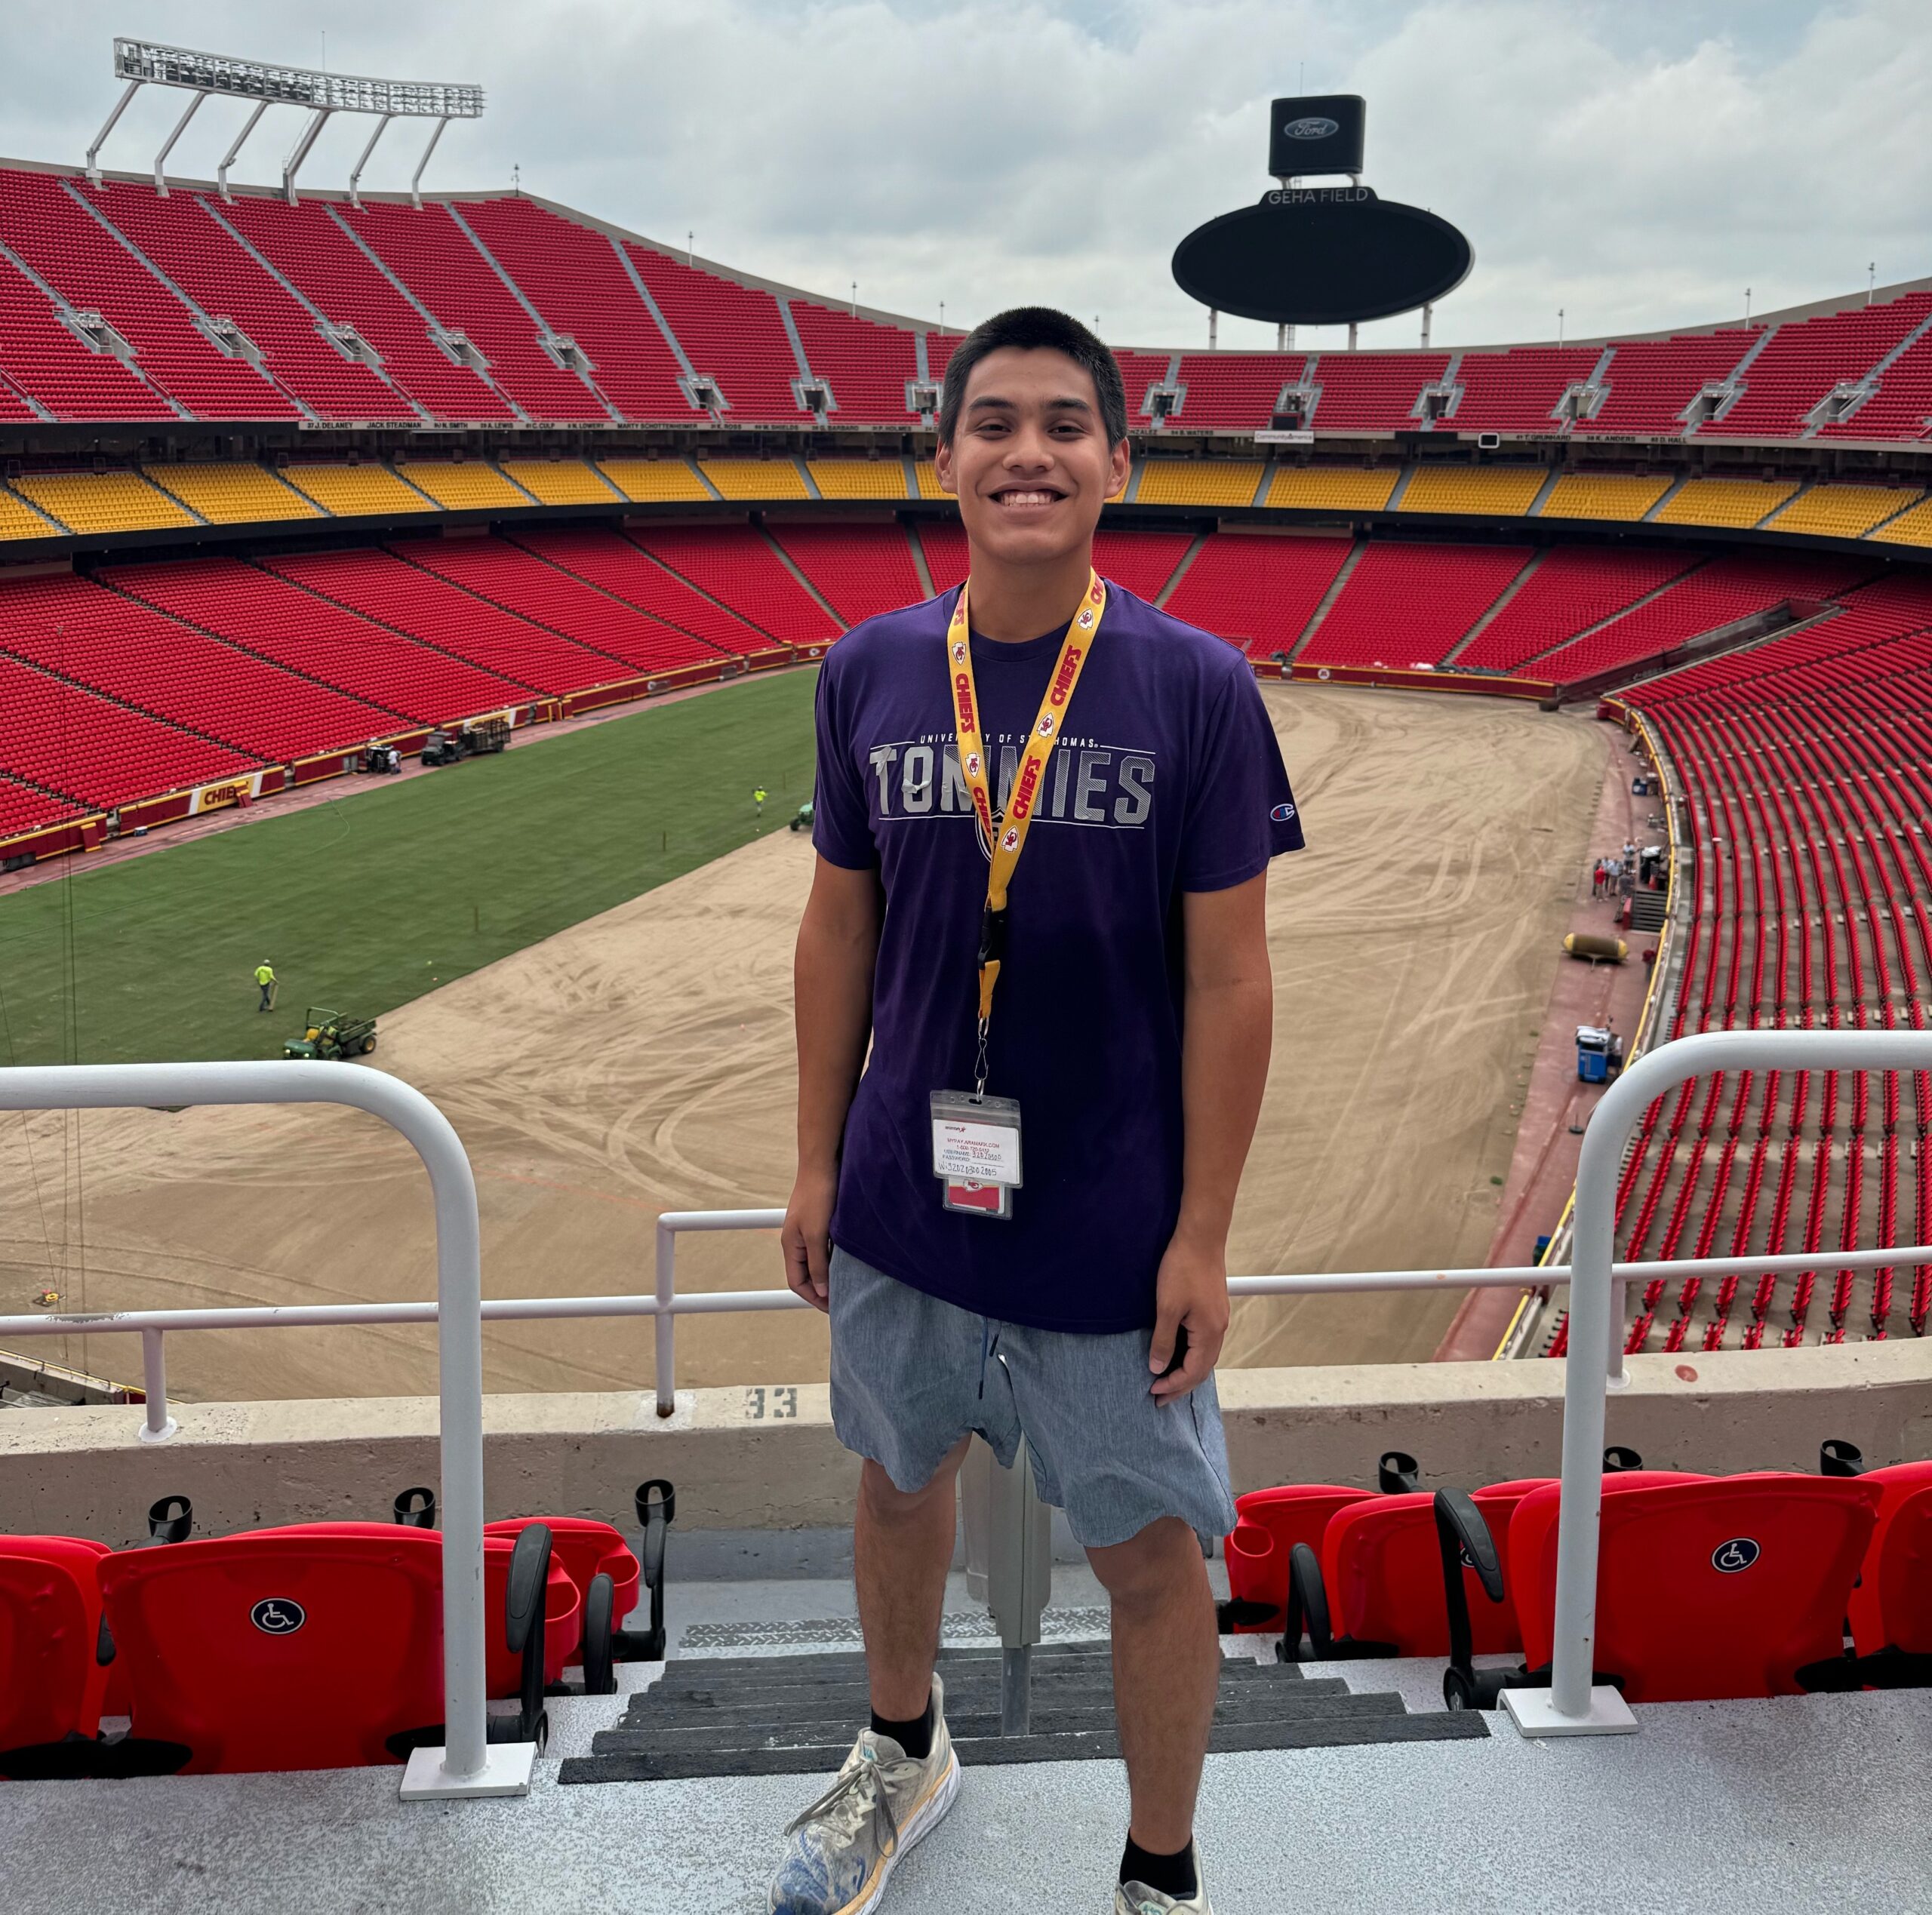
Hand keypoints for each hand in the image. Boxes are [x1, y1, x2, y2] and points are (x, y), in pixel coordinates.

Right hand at [781, 1164, 838, 1312]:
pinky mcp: (820, 1221)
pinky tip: (849, 1261)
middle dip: (821, 1289)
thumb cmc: (818, 1195)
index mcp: (791, 1245)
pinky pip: (825, 1248)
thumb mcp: (817, 1234)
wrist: (823, 1163)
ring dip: (829, 1274)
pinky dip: (834, 1258)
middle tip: (842, 1299)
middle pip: (806, 1274)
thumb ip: (818, 1264)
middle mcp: (797, 1240)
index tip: (833, 1307)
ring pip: (817, 1261)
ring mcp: (808, 1231)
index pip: (797, 1282)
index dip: (814, 1297)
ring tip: (847, 1284)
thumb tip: (822, 1291)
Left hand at [1148, 1227, 1229, 1403]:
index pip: (1193, 1372)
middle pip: (1202, 1369)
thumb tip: (1158, 1368)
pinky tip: (1179, 1354)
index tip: (1152, 1391)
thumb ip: (1163, 1340)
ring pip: (1205, 1356)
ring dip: (1187, 1371)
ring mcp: (1218, 1318)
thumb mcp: (1167, 1307)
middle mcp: (1219, 1329)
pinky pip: (1205, 1343)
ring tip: (1168, 1381)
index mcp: (1209, 1332)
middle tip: (1160, 1398)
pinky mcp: (1214, 1309)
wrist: (1200, 1237)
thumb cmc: (1183, 1268)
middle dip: (1181, 1385)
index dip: (1173, 1385)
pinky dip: (1192, 1356)